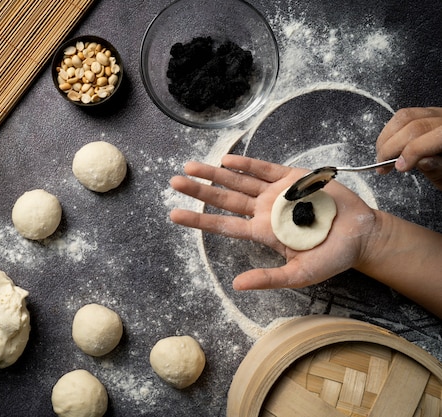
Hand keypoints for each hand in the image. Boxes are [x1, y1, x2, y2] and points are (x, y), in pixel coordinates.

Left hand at [169, 155, 378, 290]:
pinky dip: (246, 164)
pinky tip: (226, 160)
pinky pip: (264, 169)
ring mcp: (276, 193)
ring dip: (214, 173)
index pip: (224, 225)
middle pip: (224, 199)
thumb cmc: (331, 257)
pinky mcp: (292, 177)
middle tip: (174, 183)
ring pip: (238, 181)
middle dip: (199, 191)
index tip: (174, 214)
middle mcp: (263, 210)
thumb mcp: (300, 274)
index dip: (199, 220)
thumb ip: (270, 278)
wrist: (361, 235)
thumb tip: (237, 285)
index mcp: (261, 232)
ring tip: (190, 167)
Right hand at [376, 107, 441, 189]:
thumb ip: (437, 168)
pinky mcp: (428, 114)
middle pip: (413, 125)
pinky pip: (405, 116)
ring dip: (387, 137)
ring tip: (382, 155)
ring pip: (405, 116)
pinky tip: (390, 145)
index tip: (399, 167)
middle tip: (383, 165)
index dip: (410, 152)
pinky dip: (391, 131)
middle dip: (392, 147)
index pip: (430, 137)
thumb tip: (419, 161)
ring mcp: (437, 114)